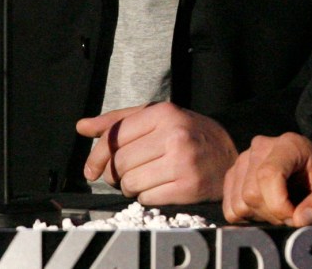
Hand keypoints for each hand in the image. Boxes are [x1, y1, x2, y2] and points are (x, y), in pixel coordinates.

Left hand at [76, 102, 237, 203]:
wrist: (229, 156)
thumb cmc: (189, 135)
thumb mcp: (158, 118)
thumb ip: (118, 121)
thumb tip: (82, 127)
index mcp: (164, 113)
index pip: (114, 136)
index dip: (96, 156)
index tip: (91, 169)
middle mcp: (174, 135)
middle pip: (119, 163)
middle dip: (115, 174)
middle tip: (124, 174)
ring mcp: (183, 161)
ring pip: (130, 182)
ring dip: (130, 187)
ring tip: (143, 180)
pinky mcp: (189, 186)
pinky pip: (147, 198)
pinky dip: (145, 197)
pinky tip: (158, 188)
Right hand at [222, 132, 311, 226]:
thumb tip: (301, 219)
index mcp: (289, 144)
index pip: (268, 174)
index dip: (278, 205)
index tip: (296, 218)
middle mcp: (261, 146)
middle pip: (251, 193)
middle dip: (273, 214)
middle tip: (294, 214)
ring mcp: (244, 159)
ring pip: (239, 203)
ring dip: (261, 217)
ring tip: (283, 210)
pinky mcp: (235, 175)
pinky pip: (230, 208)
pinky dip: (248, 217)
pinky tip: (267, 209)